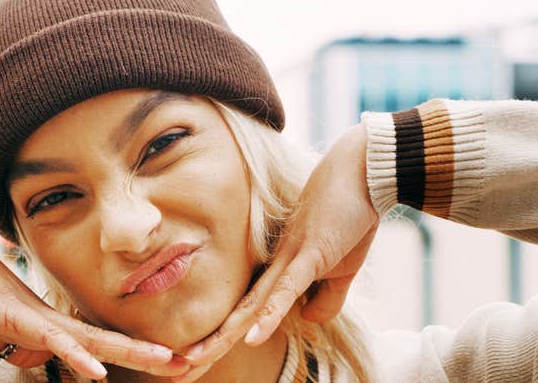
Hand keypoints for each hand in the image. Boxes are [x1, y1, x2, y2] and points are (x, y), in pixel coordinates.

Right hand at [0, 236, 189, 378]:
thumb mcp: (9, 334)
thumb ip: (33, 346)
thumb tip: (50, 358)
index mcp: (59, 327)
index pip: (106, 342)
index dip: (136, 353)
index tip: (168, 362)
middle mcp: (59, 323)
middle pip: (113, 341)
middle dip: (151, 355)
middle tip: (187, 363)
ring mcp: (43, 321)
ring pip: (96, 341)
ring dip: (132, 353)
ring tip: (167, 363)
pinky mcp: (23, 322)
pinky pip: (56, 343)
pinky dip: (78, 358)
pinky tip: (99, 372)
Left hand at [175, 124, 378, 381]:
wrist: (362, 174)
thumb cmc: (349, 218)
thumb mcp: (339, 271)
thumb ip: (324, 299)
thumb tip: (305, 318)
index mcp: (279, 272)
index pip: (245, 313)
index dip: (222, 338)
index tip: (197, 361)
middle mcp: (274, 268)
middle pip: (236, 314)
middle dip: (208, 346)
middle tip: (175, 371)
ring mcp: (289, 261)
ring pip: (250, 307)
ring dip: (222, 336)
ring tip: (190, 360)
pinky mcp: (309, 255)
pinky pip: (286, 291)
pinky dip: (269, 316)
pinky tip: (250, 339)